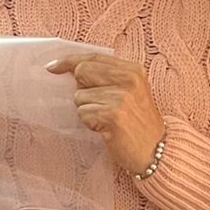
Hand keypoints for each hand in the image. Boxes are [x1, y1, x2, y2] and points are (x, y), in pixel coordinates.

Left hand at [49, 54, 166, 178]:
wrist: (156, 152)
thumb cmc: (138, 124)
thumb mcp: (131, 92)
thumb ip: (108, 77)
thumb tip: (71, 69)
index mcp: (133, 70)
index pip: (94, 57)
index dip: (70, 60)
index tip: (53, 66)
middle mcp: (129, 79)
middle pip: (82, 72)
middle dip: (82, 90)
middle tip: (99, 106)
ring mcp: (121, 96)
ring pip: (80, 96)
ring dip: (87, 111)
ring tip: (107, 120)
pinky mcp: (112, 115)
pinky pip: (83, 113)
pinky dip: (90, 124)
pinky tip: (106, 129)